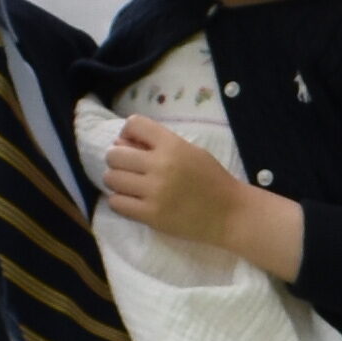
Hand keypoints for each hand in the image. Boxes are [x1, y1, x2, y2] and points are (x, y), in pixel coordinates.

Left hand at [96, 114, 251, 252]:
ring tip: (129, 186)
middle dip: (117, 160)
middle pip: (114, 154)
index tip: (132, 144)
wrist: (230, 213)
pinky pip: (116, 203)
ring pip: (111, 179)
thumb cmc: (211, 179)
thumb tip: (120, 143)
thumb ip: (158, 145)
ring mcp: (155, 192)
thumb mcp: (190, 151)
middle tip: (128, 169)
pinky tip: (131, 201)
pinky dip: (120, 201)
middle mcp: (161, 165)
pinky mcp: (151, 215)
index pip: (134, 124)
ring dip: (116, 181)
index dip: (127, 132)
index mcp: (173, 145)